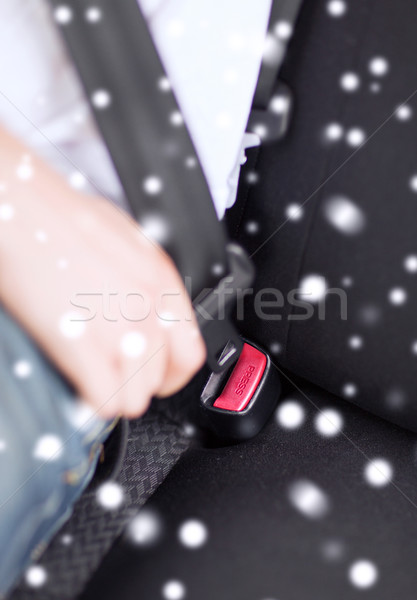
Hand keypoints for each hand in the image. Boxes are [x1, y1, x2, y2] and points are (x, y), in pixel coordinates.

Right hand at [0, 128, 205, 418]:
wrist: (23, 210)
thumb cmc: (62, 218)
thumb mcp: (125, 243)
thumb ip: (144, 284)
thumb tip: (143, 312)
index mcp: (163, 283)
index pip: (190, 353)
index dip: (170, 371)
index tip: (152, 372)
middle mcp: (150, 309)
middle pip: (163, 379)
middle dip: (138, 382)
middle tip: (113, 373)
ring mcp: (120, 329)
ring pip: (137, 396)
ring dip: (114, 390)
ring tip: (91, 372)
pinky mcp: (83, 345)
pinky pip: (106, 401)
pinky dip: (92, 399)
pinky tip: (77, 380)